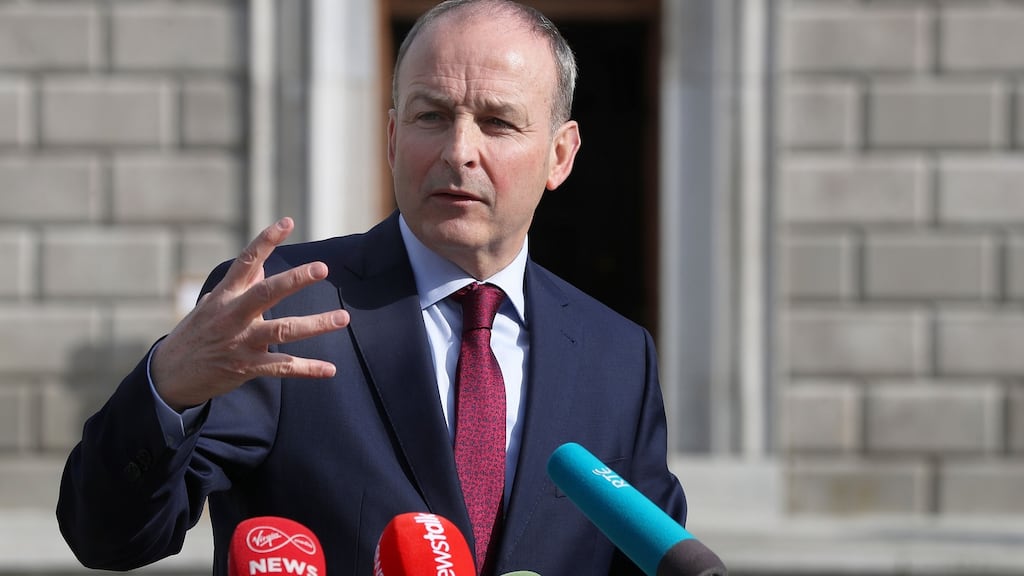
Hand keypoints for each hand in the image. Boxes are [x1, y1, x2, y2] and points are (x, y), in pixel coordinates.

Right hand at [151, 217, 349, 410]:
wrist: (169, 375)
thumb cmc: (197, 333)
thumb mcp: (212, 303)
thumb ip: (241, 284)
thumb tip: (263, 263)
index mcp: (225, 295)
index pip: (246, 261)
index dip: (266, 240)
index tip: (287, 222)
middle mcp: (233, 315)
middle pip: (267, 293)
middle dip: (295, 280)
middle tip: (322, 268)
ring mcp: (241, 342)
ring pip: (283, 330)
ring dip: (316, 324)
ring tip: (343, 318)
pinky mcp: (247, 367)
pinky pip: (283, 367)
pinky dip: (308, 369)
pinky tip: (330, 369)